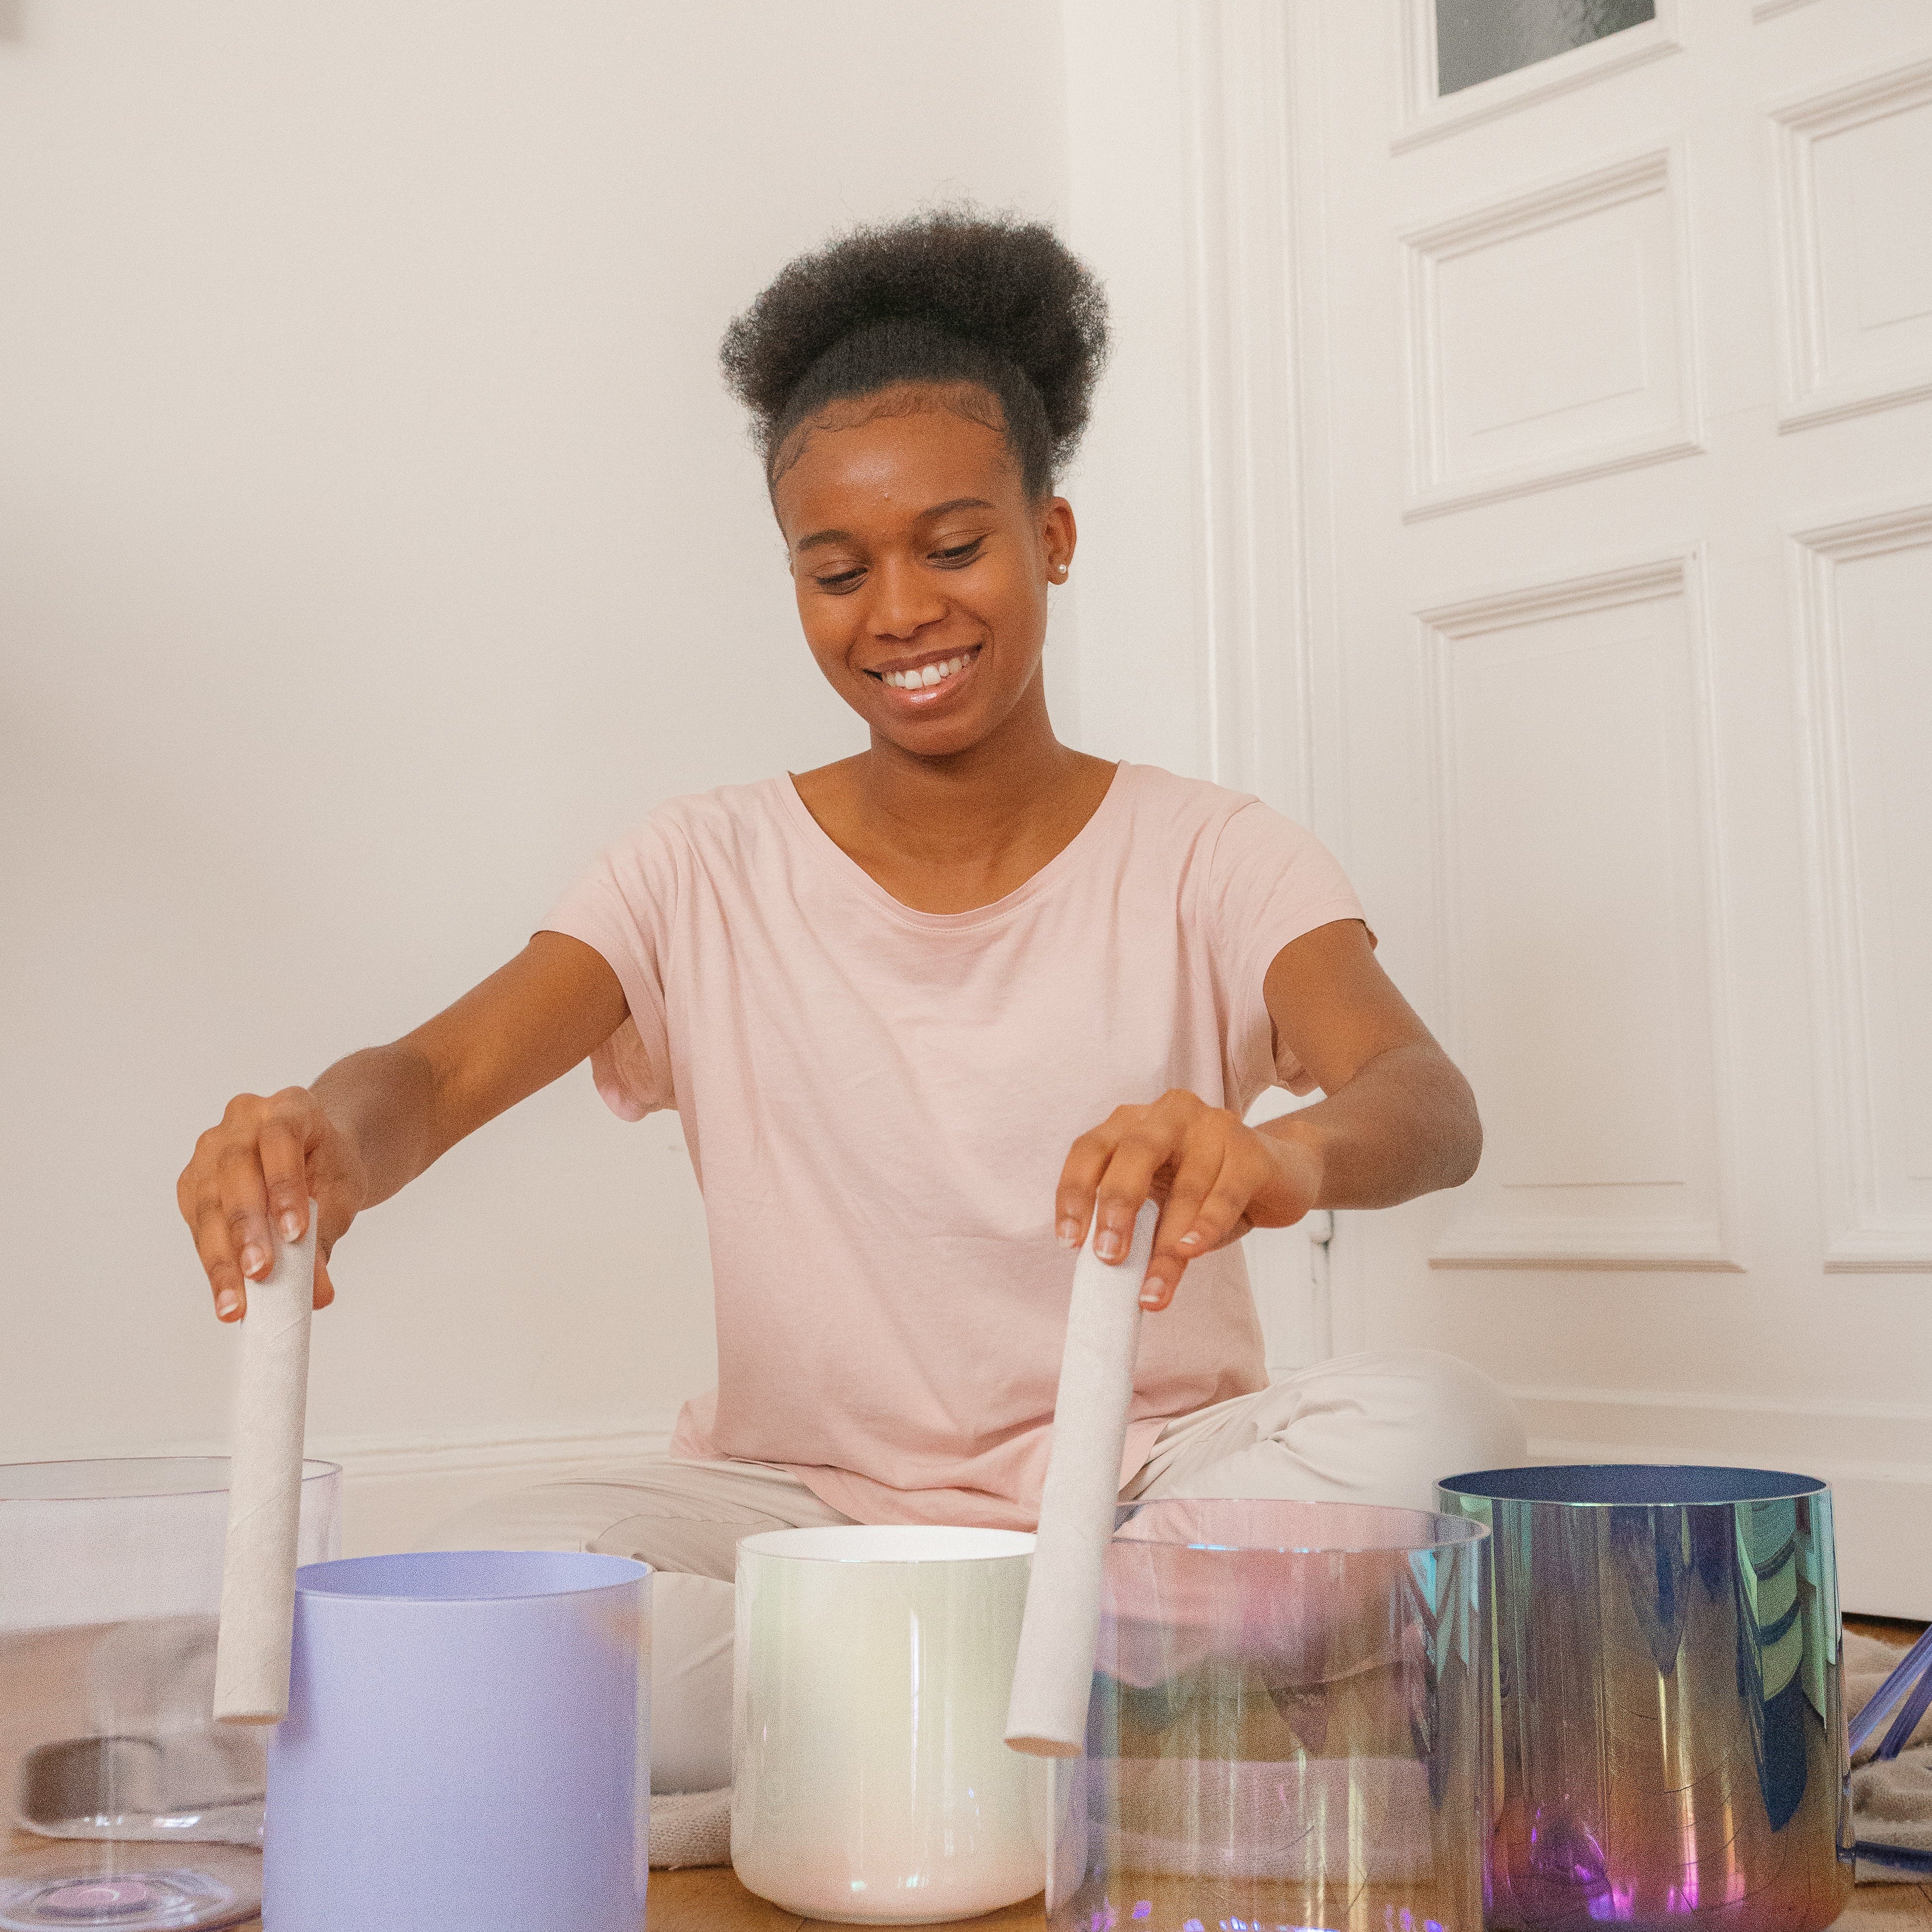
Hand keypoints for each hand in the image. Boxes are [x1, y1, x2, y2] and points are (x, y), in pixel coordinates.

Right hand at [176, 1087, 366, 1321]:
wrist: (313, 1154)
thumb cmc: (328, 1166)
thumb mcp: (342, 1191)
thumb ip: (327, 1233)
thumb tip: (317, 1294)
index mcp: (288, 1107)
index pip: (280, 1140)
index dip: (283, 1186)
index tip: (295, 1235)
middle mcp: (241, 1120)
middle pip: (235, 1171)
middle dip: (247, 1227)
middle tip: (261, 1274)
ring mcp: (209, 1150)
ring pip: (207, 1203)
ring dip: (222, 1257)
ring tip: (237, 1303)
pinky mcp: (193, 1184)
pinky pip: (198, 1224)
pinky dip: (213, 1263)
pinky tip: (226, 1295)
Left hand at [1054, 1089, 1322, 1309]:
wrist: (1280, 1175)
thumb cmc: (1208, 1192)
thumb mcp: (1162, 1204)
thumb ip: (1135, 1224)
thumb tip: (1104, 1272)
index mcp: (1133, 1123)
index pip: (1091, 1150)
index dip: (1075, 1193)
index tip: (1068, 1241)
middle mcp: (1169, 1114)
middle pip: (1133, 1152)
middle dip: (1117, 1205)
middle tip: (1108, 1257)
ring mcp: (1213, 1126)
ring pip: (1184, 1187)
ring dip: (1165, 1245)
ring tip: (1152, 1290)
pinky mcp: (1251, 1149)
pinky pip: (1224, 1192)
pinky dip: (1206, 1225)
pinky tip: (1190, 1250)